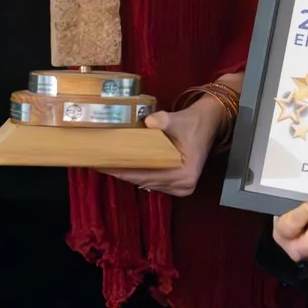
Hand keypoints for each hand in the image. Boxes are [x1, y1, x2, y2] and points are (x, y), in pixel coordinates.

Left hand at [103, 96, 222, 196]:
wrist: (208, 122)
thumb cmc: (193, 122)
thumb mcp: (178, 120)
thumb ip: (164, 120)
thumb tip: (147, 121)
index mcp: (184, 174)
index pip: (147, 175)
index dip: (124, 170)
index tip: (103, 165)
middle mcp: (183, 186)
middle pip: (144, 181)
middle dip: (121, 172)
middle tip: (98, 164)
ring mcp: (181, 188)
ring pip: (147, 182)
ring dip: (128, 174)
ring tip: (106, 165)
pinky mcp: (177, 185)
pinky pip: (152, 181)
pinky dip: (138, 173)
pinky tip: (122, 166)